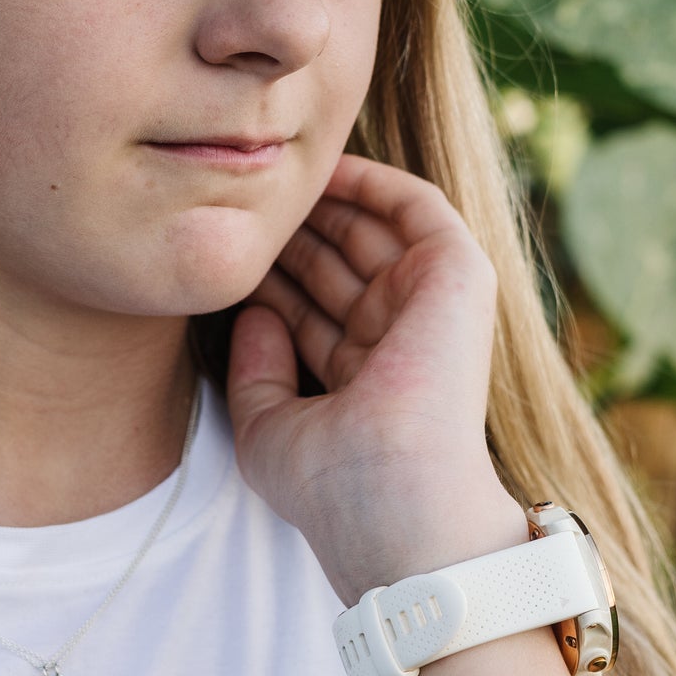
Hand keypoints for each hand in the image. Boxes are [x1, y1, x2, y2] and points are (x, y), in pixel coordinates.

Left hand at [225, 152, 525, 604]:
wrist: (398, 506)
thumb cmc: (337, 488)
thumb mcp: (268, 429)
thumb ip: (254, 371)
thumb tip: (252, 310)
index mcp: (363, 376)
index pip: (310, 308)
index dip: (264, 276)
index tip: (217, 252)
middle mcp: (399, 337)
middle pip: (337, 262)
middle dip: (287, 232)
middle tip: (235, 203)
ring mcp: (431, 305)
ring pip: (369, 229)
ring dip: (318, 202)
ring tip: (265, 177)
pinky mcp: (458, 274)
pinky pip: (415, 205)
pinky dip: (371, 180)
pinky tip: (321, 169)